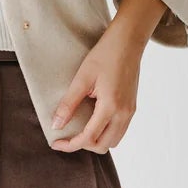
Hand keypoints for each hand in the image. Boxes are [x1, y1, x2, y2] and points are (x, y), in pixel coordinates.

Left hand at [49, 20, 145, 151]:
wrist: (128, 41)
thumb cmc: (105, 55)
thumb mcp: (82, 78)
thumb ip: (69, 104)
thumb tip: (56, 125)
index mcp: (111, 106)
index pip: (89, 138)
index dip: (70, 145)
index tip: (56, 143)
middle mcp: (124, 113)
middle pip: (103, 145)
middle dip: (83, 145)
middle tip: (67, 136)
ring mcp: (130, 111)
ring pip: (113, 141)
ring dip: (96, 141)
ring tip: (79, 130)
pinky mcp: (132, 107)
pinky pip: (119, 131)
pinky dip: (105, 133)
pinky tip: (93, 122)